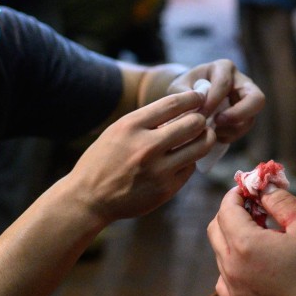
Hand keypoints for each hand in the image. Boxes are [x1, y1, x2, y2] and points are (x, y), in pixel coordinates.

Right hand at [68, 90, 210, 222]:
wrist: (89, 199)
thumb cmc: (104, 160)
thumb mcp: (118, 131)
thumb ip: (147, 120)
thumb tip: (184, 110)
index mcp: (131, 126)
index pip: (173, 104)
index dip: (192, 98)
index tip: (200, 96)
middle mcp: (146, 147)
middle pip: (193, 123)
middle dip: (201, 119)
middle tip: (200, 120)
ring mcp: (158, 170)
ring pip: (200, 146)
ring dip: (205, 138)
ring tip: (203, 136)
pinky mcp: (166, 189)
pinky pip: (190, 168)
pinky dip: (190, 160)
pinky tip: (183, 158)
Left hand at [169, 59, 262, 143]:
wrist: (190, 94)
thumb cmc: (185, 88)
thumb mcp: (179, 87)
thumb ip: (184, 95)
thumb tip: (194, 109)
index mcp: (223, 68)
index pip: (224, 83)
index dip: (213, 101)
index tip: (199, 115)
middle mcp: (241, 81)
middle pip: (256, 98)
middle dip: (238, 114)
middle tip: (217, 122)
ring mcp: (246, 100)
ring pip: (252, 117)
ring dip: (232, 129)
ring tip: (212, 132)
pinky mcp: (246, 115)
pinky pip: (244, 128)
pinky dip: (230, 135)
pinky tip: (215, 135)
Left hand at [207, 188, 295, 295]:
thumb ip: (281, 200)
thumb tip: (264, 186)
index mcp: (245, 244)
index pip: (227, 209)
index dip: (237, 194)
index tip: (250, 188)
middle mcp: (230, 267)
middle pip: (216, 228)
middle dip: (231, 212)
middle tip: (255, 207)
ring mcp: (232, 290)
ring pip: (219, 253)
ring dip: (233, 238)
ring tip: (263, 235)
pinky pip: (224, 278)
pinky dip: (233, 264)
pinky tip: (256, 264)